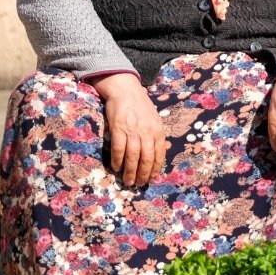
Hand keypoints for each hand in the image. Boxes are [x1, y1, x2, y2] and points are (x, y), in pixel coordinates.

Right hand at [95, 72, 168, 186]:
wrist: (125, 90)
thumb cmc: (140, 106)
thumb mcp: (154, 120)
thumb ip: (154, 135)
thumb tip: (154, 155)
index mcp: (158, 130)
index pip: (159, 154)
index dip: (155, 168)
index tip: (151, 178)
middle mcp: (147, 132)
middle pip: (146, 158)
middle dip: (143, 174)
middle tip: (138, 184)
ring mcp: (132, 131)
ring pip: (133, 157)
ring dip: (130, 171)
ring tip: (128, 181)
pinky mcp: (118, 129)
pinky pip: (118, 149)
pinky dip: (117, 161)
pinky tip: (116, 168)